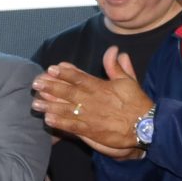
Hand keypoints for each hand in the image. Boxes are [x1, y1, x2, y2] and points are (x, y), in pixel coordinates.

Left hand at [34, 52, 153, 155]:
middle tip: (35, 83)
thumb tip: (114, 50)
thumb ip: (116, 66)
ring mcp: (91, 116)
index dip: (65, 73)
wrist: (146, 126)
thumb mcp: (129, 80)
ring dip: (50, 105)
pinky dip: (61, 123)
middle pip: (69, 92)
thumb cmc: (137, 103)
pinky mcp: (92, 131)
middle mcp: (93, 101)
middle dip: (51, 87)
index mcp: (101, 87)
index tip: (51, 68)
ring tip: (35, 103)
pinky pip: (73, 126)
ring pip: (67, 109)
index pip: (80, 78)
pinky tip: (48, 119)